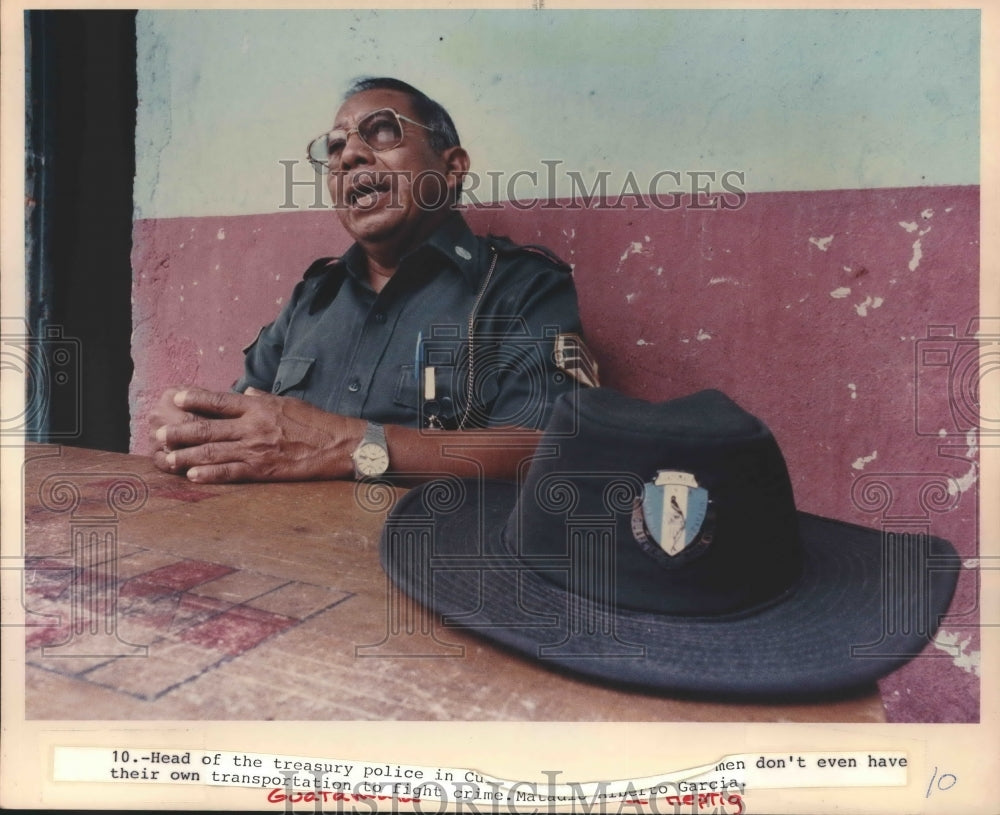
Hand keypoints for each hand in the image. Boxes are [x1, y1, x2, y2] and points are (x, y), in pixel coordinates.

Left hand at [151, 386, 364, 482]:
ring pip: (213, 452)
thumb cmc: (316, 422)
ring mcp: (257, 449)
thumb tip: (244, 394)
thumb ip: (263, 399)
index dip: (196, 399)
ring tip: (166, 459)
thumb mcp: (289, 403)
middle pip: (208, 428)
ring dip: (186, 456)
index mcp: (259, 407)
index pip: (220, 401)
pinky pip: (231, 472)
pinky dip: (210, 474)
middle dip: (180, 432)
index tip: (176, 398)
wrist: (339, 444)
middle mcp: (253, 426)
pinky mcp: (264, 470)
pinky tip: (192, 476)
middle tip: (159, 434)